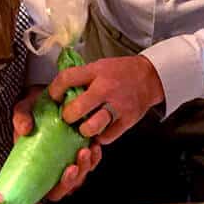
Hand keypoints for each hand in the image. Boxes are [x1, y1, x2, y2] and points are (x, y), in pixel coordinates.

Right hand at [12, 84, 102, 201]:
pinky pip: (91, 162)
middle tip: (73, 165)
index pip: (34, 192)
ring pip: (79, 177)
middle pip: (62, 189)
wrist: (50, 95)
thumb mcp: (23, 109)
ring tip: (86, 150)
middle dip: (69, 181)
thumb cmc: (34, 107)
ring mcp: (66, 161)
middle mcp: (51, 167)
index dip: (36, 203)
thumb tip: (25, 129)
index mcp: (34, 165)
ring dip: (84, 168)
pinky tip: (94, 146)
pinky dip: (94, 158)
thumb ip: (21, 119)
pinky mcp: (80, 151)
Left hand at [48, 55, 164, 143]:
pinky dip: (100, 136)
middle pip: (77, 108)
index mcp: (96, 72)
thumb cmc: (121, 72)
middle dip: (68, 116)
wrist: (149, 77)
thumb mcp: (99, 66)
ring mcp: (117, 106)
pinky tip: (98, 130)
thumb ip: (81, 77)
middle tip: (68, 117)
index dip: (55, 90)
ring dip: (83, 129)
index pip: (67, 79)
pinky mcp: (127, 120)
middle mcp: (106, 89)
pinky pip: (106, 137)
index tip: (53, 97)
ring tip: (83, 127)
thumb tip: (60, 89)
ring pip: (91, 127)